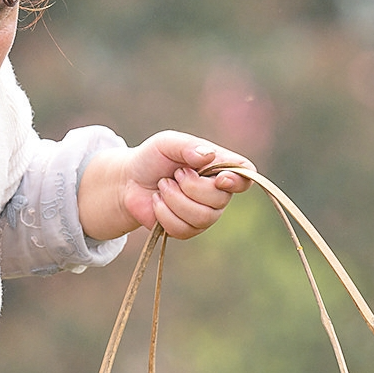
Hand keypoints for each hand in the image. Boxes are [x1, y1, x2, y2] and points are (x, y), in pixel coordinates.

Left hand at [79, 131, 254, 240]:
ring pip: (203, 217)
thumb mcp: (166, 143)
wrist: (128, 180)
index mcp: (219, 167)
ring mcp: (204, 213)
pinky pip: (184, 230)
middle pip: (220, 200)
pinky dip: (164, 214)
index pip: (245, 175)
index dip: (238, 180)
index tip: (219, 178)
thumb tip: (208, 156)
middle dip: (190, 187)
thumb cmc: (152, 158)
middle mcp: (217, 192)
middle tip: (173, 175)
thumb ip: (187, 146)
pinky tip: (157, 202)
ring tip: (162, 187)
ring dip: (175, 200)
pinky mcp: (187, 230)